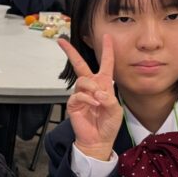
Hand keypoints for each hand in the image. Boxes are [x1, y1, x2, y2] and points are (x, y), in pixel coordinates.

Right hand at [59, 35, 121, 160]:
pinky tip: (94, 105)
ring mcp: (81, 95)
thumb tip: (97, 92)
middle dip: (71, 52)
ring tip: (98, 100)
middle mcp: (91, 87)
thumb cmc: (108, 124)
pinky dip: (87, 99)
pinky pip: (78, 95)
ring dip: (91, 88)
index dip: (107, 50)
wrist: (98, 140)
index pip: (106, 63)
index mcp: (104, 84)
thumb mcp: (116, 110)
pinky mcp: (73, 104)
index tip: (106, 36)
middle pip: (80, 65)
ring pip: (82, 81)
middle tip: (61, 41)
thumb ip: (109, 99)